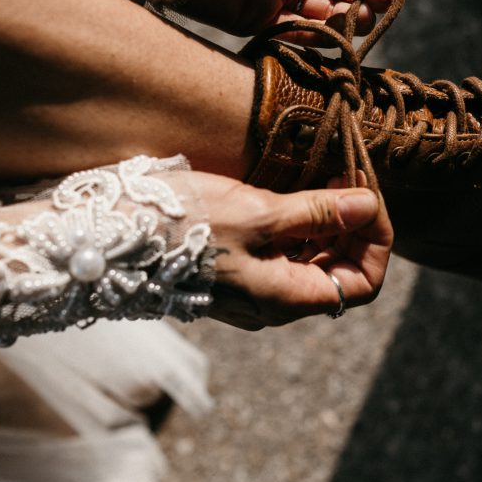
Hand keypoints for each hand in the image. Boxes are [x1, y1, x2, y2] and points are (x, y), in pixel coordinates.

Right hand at [185, 171, 392, 329]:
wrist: (106, 237)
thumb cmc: (182, 227)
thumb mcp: (257, 213)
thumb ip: (316, 213)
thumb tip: (369, 207)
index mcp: (287, 299)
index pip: (362, 285)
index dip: (376, 243)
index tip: (368, 198)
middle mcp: (273, 303)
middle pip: (339, 271)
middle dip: (353, 227)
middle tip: (347, 179)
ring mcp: (251, 289)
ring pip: (310, 261)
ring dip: (325, 222)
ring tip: (321, 179)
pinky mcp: (231, 270)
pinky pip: (280, 254)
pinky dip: (296, 225)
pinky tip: (289, 193)